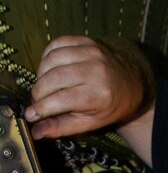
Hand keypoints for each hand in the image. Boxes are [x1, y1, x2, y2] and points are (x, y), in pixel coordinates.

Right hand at [25, 35, 154, 139]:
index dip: (42, 107)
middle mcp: (96, 71)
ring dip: (40, 75)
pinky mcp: (86, 40)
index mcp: (100, 95)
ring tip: (42, 88)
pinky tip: (48, 70)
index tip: (30, 114)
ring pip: (52, 60)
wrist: (132, 81)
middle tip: (36, 101)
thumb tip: (36, 132)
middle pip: (54, 78)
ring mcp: (91, 52)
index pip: (62, 99)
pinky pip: (56, 45)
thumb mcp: (90, 122)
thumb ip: (63, 127)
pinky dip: (46, 58)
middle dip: (38, 91)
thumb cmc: (110, 106)